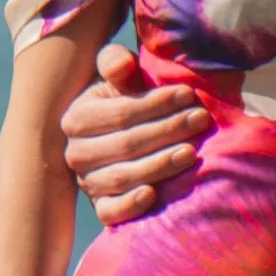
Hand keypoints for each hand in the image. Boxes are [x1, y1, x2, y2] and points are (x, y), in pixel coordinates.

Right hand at [61, 38, 209, 221]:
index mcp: (76, 119)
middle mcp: (76, 153)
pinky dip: (131, 205)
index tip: (188, 94)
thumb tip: (121, 64)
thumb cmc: (122, 101)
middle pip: (127, 144)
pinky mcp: (100, 207)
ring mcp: (87, 183)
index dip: (156, 104)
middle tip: (200, 119)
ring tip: (192, 152)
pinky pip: (110, 212)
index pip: (121, 113)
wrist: (117, 136)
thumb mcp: (117, 78)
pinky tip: (154, 195)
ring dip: (159, 165)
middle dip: (167, 130)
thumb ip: (115, 62)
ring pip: (122, 177)